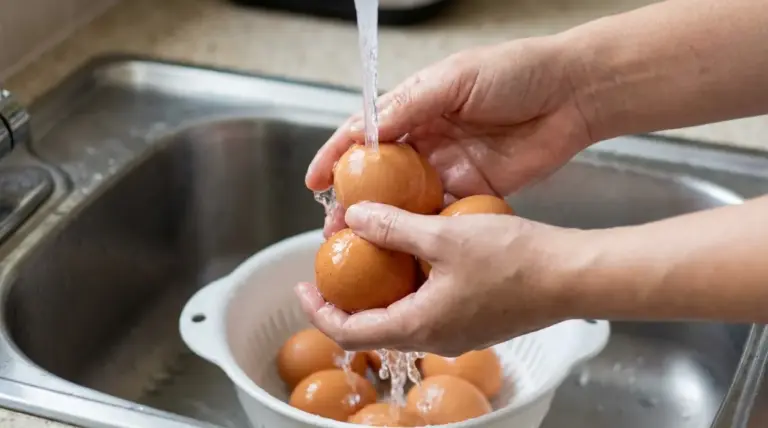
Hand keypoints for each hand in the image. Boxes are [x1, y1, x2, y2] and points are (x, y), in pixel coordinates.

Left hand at [295, 202, 581, 355]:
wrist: (572, 277)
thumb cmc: (513, 260)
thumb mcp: (442, 236)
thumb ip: (393, 226)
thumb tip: (353, 217)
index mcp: (418, 326)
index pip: (349, 332)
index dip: (318, 311)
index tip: (303, 286)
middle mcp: (434, 337)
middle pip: (372, 327)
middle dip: (347, 298)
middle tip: (335, 265)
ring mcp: (457, 331)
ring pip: (402, 315)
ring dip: (380, 288)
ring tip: (372, 252)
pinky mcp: (476, 319)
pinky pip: (429, 307)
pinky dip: (410, 285)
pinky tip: (417, 252)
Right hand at [306, 38, 592, 236]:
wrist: (572, 95)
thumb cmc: (516, 73)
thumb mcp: (455, 78)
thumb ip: (411, 105)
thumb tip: (370, 133)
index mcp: (416, 107)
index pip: (365, 134)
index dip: (335, 156)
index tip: (313, 181)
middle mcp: (427, 140)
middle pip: (379, 175)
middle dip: (354, 200)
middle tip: (334, 225)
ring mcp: (449, 168)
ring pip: (405, 200)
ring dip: (382, 222)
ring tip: (359, 244)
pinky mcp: (474, 190)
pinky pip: (441, 214)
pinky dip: (421, 230)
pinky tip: (403, 247)